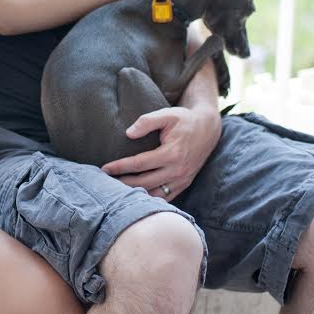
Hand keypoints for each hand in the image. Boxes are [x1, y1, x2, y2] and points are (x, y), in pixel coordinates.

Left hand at [100, 106, 221, 199]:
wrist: (208, 128)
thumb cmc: (184, 120)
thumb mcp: (167, 114)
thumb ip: (147, 122)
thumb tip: (128, 134)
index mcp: (172, 153)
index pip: (140, 164)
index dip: (120, 167)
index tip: (105, 168)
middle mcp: (178, 170)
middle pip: (144, 182)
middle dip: (123, 183)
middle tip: (104, 182)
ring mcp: (182, 179)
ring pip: (154, 194)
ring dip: (135, 194)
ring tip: (117, 192)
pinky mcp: (185, 184)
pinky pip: (165, 198)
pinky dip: (150, 200)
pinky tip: (136, 197)